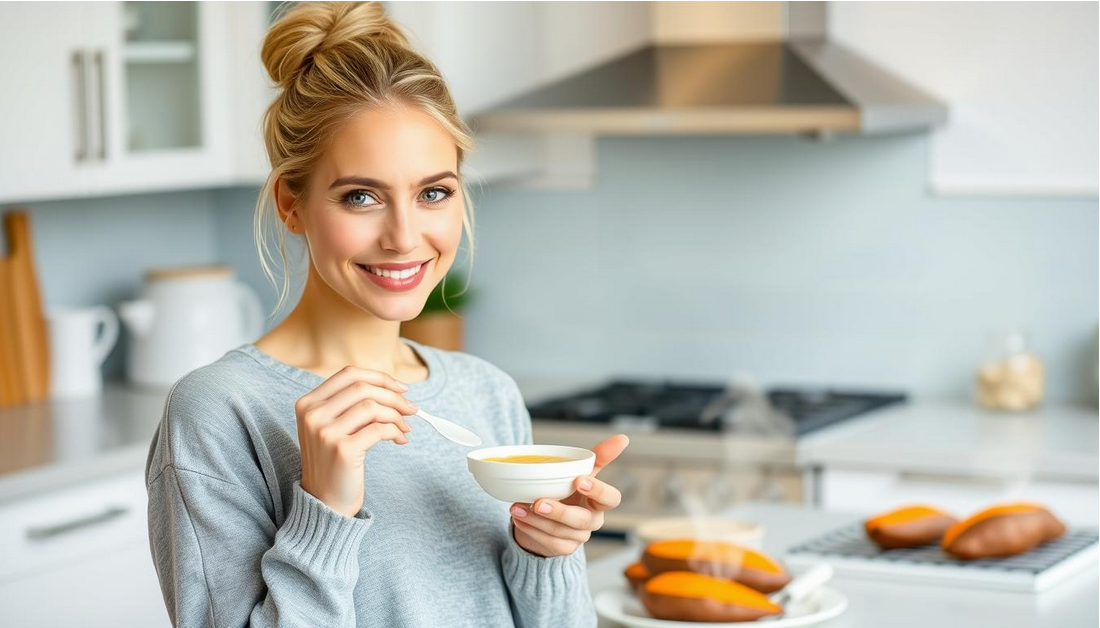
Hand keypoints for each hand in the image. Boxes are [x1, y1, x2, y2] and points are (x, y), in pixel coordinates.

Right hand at [295, 366, 418, 516]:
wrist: (324, 502)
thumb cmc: (333, 462)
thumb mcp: (332, 427)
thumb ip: (351, 404)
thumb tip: (394, 388)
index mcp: (307, 403)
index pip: (348, 374)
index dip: (379, 377)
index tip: (401, 388)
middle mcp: (313, 415)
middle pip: (363, 388)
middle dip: (394, 397)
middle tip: (411, 409)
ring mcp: (325, 432)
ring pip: (372, 407)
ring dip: (397, 416)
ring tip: (405, 428)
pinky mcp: (343, 450)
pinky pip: (380, 429)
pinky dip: (396, 432)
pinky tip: (400, 440)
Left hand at [510, 434, 629, 556]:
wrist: (550, 516)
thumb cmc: (570, 490)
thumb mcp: (582, 471)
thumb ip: (599, 456)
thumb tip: (623, 437)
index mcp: (600, 501)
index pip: (610, 499)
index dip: (597, 491)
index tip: (578, 480)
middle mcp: (592, 521)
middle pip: (581, 519)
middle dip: (559, 512)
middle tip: (538, 502)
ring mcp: (579, 537)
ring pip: (559, 532)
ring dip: (536, 520)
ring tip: (516, 507)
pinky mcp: (565, 548)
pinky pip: (548, 542)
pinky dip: (531, 530)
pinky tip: (520, 520)